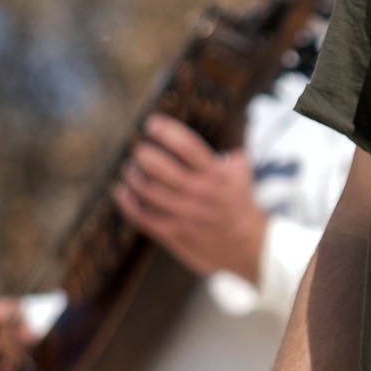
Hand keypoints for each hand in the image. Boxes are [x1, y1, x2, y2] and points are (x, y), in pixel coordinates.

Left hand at [114, 114, 265, 281]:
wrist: (249, 247)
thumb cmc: (240, 204)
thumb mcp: (242, 174)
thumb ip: (228, 150)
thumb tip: (229, 123)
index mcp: (217, 175)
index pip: (188, 146)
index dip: (166, 131)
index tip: (152, 123)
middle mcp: (201, 194)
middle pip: (161, 168)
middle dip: (143, 154)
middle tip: (138, 149)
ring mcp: (187, 215)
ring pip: (148, 192)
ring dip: (133, 176)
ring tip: (130, 169)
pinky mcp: (175, 234)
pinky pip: (143, 217)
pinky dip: (127, 203)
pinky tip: (121, 192)